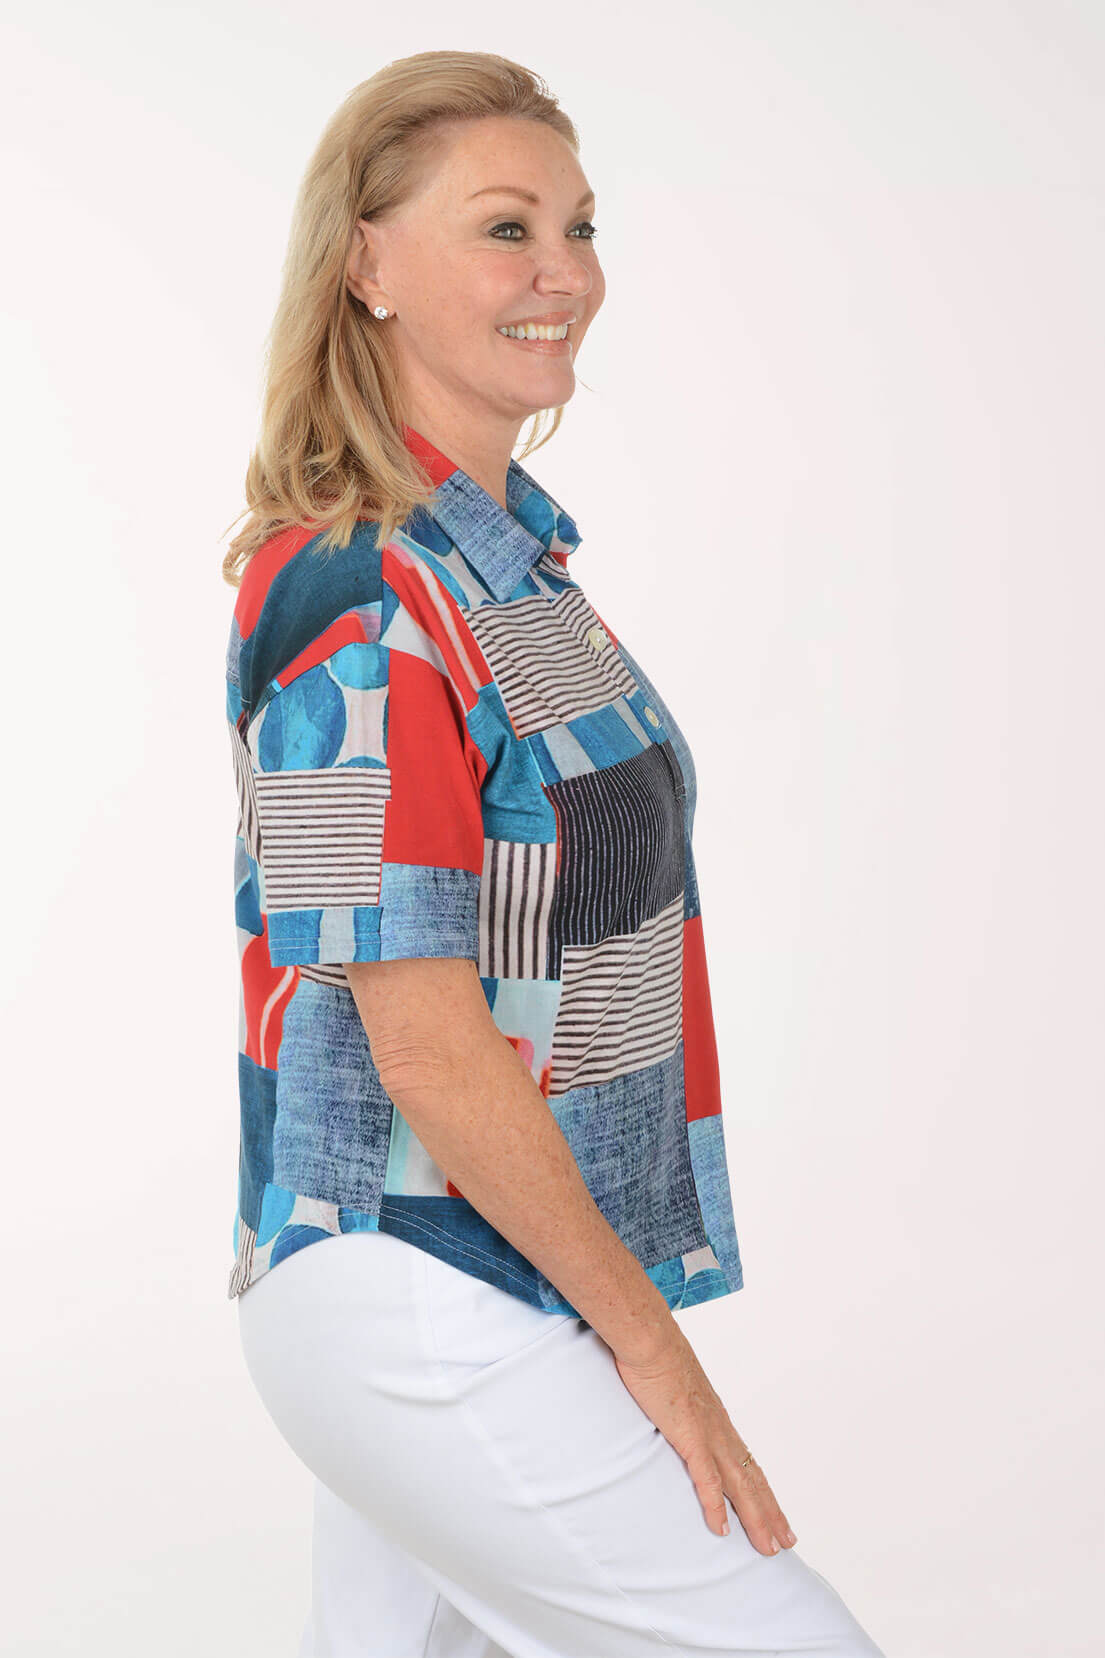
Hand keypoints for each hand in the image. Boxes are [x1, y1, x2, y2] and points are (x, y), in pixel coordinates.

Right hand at [613, 1329, 796, 1550]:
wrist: (650, 1338)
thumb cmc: (657, 1355)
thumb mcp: (673, 1385)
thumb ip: (678, 1404)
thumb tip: (670, 1410)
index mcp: (717, 1419)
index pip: (747, 1463)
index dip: (763, 1491)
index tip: (775, 1513)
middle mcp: (720, 1429)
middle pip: (753, 1480)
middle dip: (770, 1513)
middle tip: (786, 1541)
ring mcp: (707, 1434)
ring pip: (740, 1486)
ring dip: (755, 1518)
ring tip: (768, 1547)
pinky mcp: (689, 1435)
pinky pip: (706, 1480)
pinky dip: (715, 1507)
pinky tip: (721, 1530)